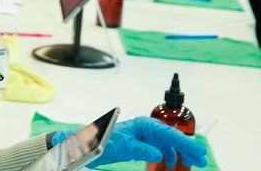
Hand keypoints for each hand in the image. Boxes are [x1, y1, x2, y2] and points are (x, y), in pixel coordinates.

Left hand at [54, 117, 205, 168]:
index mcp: (145, 125)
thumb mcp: (123, 147)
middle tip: (201, 159)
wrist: (86, 146)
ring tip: (192, 163)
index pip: (170, 134)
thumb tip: (158, 154)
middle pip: (173, 138)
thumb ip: (142, 150)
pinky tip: (172, 163)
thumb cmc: (102, 142)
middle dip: (187, 148)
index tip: (199, 151)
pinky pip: (160, 149)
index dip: (186, 143)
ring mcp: (144, 136)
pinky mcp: (140, 144)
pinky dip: (168, 156)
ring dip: (180, 153)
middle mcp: (147, 128)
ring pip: (168, 144)